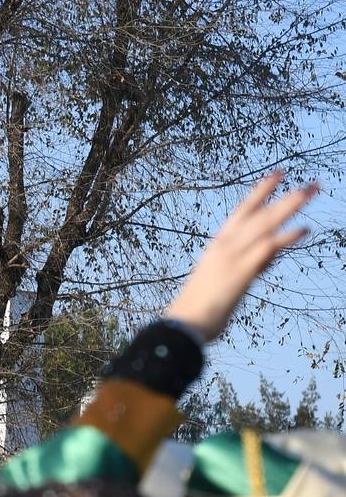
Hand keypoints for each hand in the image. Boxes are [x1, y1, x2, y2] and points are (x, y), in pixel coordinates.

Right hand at [164, 171, 316, 342]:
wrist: (186, 321)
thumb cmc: (200, 305)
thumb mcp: (223, 278)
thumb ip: (248, 263)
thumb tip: (269, 257)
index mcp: (219, 245)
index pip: (243, 211)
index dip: (261, 192)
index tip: (278, 175)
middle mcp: (226, 245)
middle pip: (260, 214)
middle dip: (286, 197)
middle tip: (311, 185)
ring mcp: (233, 257)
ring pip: (264, 224)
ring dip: (288, 207)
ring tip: (310, 193)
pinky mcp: (241, 272)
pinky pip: (266, 250)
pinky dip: (285, 238)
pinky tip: (303, 229)